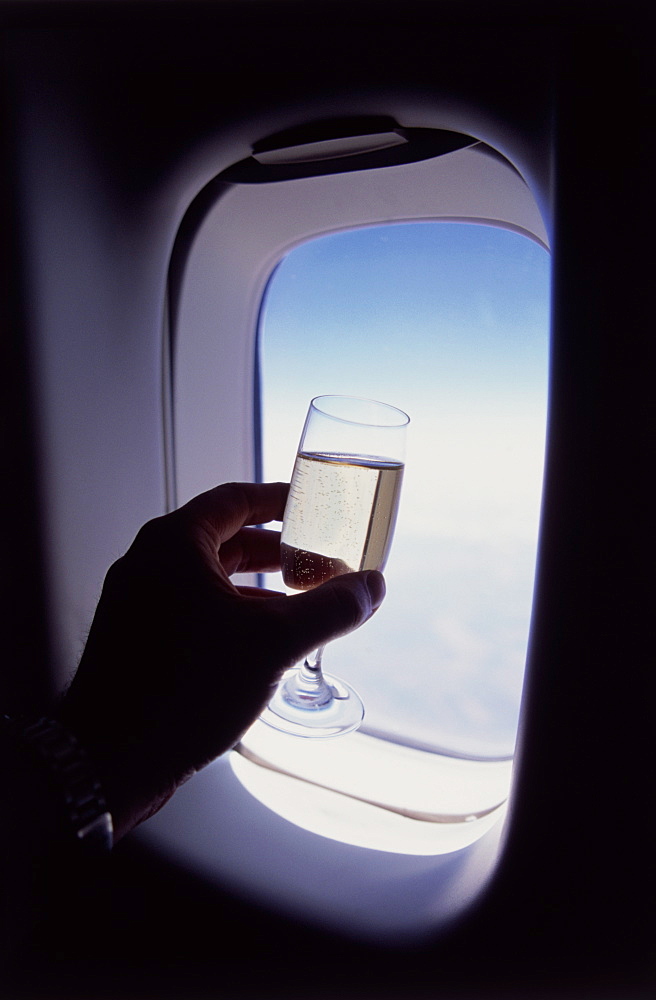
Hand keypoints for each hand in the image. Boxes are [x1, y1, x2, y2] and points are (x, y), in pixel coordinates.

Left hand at [58, 482, 384, 838]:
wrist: (110, 761)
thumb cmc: (185, 690)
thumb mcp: (274, 643)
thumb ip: (329, 609)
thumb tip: (373, 585)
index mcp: (175, 544)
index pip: (235, 499)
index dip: (280, 500)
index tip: (313, 505)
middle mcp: (149, 563)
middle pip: (223, 538)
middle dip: (275, 549)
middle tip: (316, 558)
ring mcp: (138, 601)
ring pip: (208, 577)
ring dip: (255, 585)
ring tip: (299, 602)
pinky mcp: (136, 638)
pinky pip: (191, 607)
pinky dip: (231, 612)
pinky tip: (260, 641)